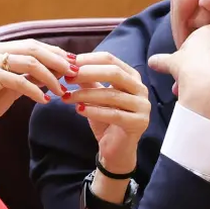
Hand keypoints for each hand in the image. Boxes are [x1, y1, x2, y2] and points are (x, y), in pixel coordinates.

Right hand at [0, 39, 75, 140]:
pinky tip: (45, 101)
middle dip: (57, 61)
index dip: (54, 53)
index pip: (32, 45)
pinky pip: (20, 81)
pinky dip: (36, 91)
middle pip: (34, 49)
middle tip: (74, 73)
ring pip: (30, 63)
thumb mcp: (12, 87)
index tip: (72, 63)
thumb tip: (55, 70)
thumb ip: (29, 76)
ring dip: (50, 77)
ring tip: (62, 90)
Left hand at [63, 52, 149, 174]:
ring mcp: (143, 106)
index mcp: (131, 76)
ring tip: (67, 97)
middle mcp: (141, 88)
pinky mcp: (139, 123)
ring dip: (86, 94)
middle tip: (67, 77)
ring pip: (112, 95)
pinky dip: (95, 111)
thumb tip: (69, 63)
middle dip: (88, 73)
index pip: (110, 59)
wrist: (116, 149)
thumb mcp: (94, 96)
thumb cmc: (106, 119)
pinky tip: (79, 110)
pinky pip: (114, 114)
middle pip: (114, 73)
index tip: (68, 62)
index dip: (88, 59)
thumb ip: (86, 80)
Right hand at [147, 25, 209, 127]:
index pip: (199, 41)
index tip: (186, 69)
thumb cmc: (189, 71)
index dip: (191, 57)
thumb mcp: (171, 63)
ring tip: (207, 90)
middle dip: (203, 66)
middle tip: (193, 83)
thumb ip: (162, 60)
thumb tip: (151, 61)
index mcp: (207, 31)